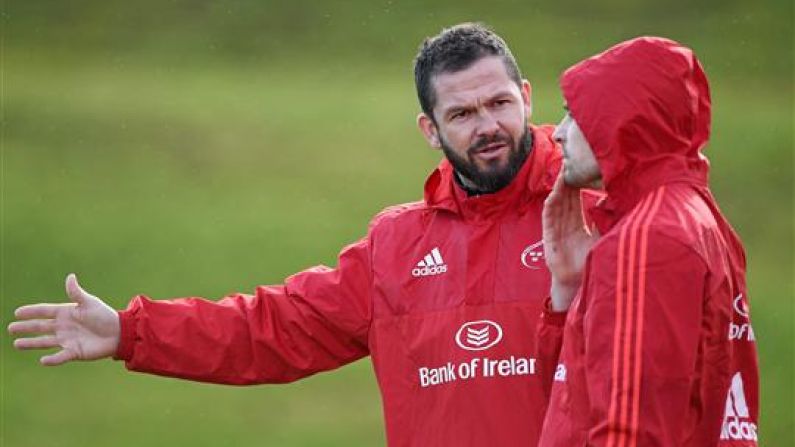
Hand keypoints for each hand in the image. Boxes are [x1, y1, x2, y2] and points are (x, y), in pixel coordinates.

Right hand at [8, 274, 120, 365]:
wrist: (119, 332)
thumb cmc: (104, 315)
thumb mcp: (90, 302)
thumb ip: (77, 293)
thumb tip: (70, 277)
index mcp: (66, 313)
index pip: (44, 312)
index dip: (31, 312)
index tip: (17, 312)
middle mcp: (63, 327)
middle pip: (40, 327)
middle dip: (26, 327)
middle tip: (10, 328)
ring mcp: (67, 340)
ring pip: (45, 342)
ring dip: (31, 343)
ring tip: (16, 344)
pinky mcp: (74, 352)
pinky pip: (60, 356)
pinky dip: (52, 359)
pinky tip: (42, 360)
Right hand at [543, 173, 599, 310]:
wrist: (579, 283)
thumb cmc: (593, 262)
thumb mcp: (605, 236)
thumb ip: (609, 220)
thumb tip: (619, 201)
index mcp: (579, 221)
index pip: (578, 197)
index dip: (580, 182)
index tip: (585, 167)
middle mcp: (566, 222)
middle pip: (566, 195)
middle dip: (569, 178)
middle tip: (573, 160)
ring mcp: (556, 227)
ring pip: (557, 201)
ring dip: (559, 186)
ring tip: (564, 170)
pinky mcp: (549, 235)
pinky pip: (549, 215)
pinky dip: (551, 202)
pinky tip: (556, 192)